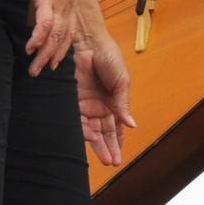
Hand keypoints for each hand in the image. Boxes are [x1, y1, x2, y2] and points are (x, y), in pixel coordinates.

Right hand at [20, 0, 77, 76]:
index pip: (67, 33)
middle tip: (40, 73)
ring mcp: (59, 1)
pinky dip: (37, 38)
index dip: (60, 50)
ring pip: (54, 36)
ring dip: (43, 54)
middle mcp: (68, 4)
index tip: (51, 64)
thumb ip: (39, 6)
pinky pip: (44, 23)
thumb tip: (33, 23)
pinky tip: (29, 48)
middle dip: (50, 59)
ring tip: (33, 68)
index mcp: (68, 2)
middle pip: (62, 39)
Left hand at [76, 23, 135, 167]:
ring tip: (104, 158)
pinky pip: (76, 120)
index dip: (117, 142)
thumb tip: (132, 125)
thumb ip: (123, 105)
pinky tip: (91, 140)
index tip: (119, 157)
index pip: (115, 128)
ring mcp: (84, 105)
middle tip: (111, 162)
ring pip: (90, 130)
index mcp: (112, 103)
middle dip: (107, 148)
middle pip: (102, 133)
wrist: (88, 42)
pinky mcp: (71, 101)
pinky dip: (83, 131)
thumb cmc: (108, 58)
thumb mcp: (122, 82)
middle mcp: (97, 107)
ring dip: (96, 145)